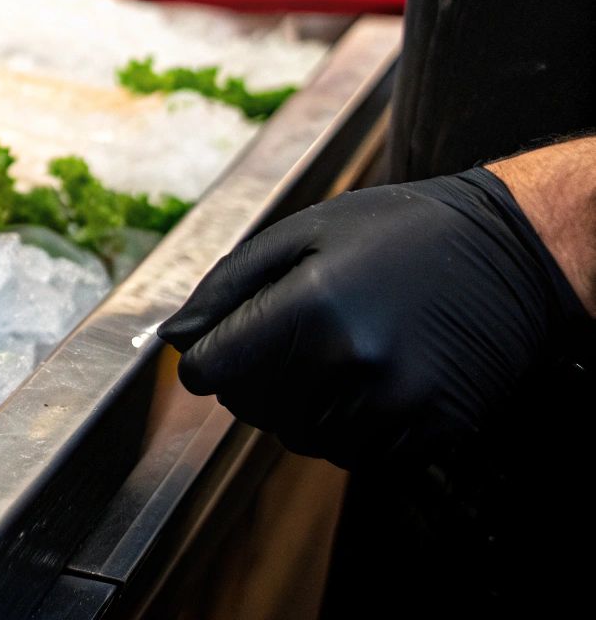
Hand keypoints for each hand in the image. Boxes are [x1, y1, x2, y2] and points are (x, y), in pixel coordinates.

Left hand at [158, 168, 591, 469]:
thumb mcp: (304, 233)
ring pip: (299, 436)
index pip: (214, 369)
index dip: (206, 359)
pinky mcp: (433, 429)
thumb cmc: (400, 232)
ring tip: (329, 355)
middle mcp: (353, 361)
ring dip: (296, 406)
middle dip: (249, 380)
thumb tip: (173, 337)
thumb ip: (228, 286)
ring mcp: (397, 402)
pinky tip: (364, 382)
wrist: (513, 252)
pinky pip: (355, 453)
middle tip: (283, 341)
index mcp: (313, 305)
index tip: (216, 348)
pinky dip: (344, 427)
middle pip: (251, 408)